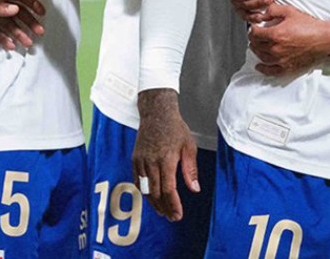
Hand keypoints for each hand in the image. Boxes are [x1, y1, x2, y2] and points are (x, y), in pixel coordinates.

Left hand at [0, 0, 45, 49]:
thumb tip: (15, 10)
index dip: (32, 3)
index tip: (42, 13)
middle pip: (17, 14)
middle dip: (29, 23)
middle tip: (38, 33)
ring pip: (8, 25)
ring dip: (18, 33)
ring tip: (27, 43)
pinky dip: (3, 39)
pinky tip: (10, 46)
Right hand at [134, 89, 197, 221]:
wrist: (156, 113)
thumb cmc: (175, 128)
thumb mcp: (189, 146)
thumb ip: (191, 169)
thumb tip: (194, 189)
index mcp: (166, 159)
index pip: (169, 190)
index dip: (173, 205)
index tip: (178, 215)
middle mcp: (151, 162)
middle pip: (156, 193)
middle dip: (164, 208)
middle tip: (172, 217)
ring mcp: (141, 161)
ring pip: (145, 190)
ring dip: (153, 203)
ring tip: (162, 211)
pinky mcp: (134, 159)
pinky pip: (137, 181)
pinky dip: (144, 192)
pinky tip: (151, 197)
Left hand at [248, 3, 329, 76]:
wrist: (324, 39)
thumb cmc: (310, 26)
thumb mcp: (290, 11)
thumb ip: (274, 10)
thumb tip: (263, 14)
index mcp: (275, 34)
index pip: (255, 34)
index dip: (252, 29)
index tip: (254, 27)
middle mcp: (276, 49)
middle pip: (257, 46)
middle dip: (254, 39)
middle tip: (255, 35)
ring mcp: (281, 60)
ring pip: (262, 57)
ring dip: (257, 51)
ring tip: (257, 46)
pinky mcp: (287, 67)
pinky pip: (271, 71)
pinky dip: (263, 69)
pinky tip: (259, 66)